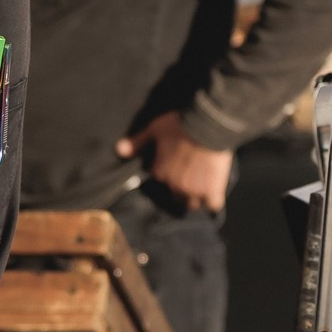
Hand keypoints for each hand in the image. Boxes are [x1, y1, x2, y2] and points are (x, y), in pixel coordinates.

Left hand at [118, 111, 232, 212]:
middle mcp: (175, 185)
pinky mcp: (212, 190)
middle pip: (174, 195)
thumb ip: (137, 142)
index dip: (166, 173)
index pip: (159, 180)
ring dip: (193, 198)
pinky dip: (212, 202)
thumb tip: (119, 150)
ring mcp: (194, 190)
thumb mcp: (154, 130)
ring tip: (199, 190)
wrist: (208, 125)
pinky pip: (212, 205)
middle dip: (178, 188)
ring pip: (191, 203)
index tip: (173, 166)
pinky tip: (213, 195)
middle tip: (187, 177)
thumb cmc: (180, 126)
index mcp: (160, 172)